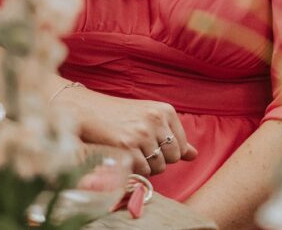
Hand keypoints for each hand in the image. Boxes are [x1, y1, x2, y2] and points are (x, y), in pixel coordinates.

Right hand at [59, 87, 198, 175]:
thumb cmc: (118, 115)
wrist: (86, 111)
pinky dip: (134, 168)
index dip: (166, 151)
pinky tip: (123, 154)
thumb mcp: (149, 118)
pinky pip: (143, 171)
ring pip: (159, 167)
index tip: (150, 143)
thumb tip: (194, 155)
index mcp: (165, 110)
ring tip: (130, 150)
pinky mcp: (127, 147)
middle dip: (158, 159)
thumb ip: (172, 136)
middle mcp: (156, 120)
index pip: (182, 145)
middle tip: (139, 148)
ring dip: (145, 165)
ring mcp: (142, 133)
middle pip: (173, 158)